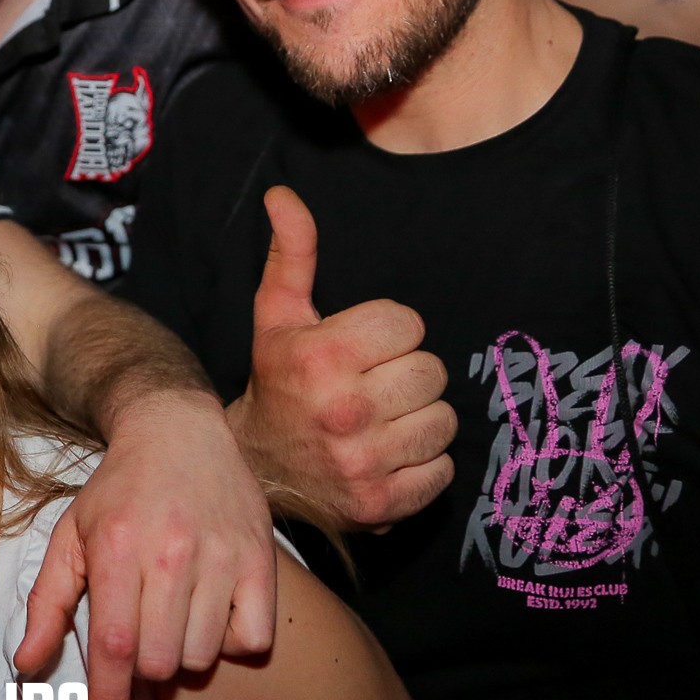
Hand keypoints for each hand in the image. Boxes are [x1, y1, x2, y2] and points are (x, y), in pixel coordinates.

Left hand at [14, 394, 276, 699]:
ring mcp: (220, 555)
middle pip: (160, 660)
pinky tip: (213, 613)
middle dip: (144, 672)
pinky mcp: (259, 556)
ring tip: (172, 620)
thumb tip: (26, 666)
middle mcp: (171, 553)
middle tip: (140, 643)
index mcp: (118, 549)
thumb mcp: (70, 536)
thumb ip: (46, 604)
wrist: (177, 431)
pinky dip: (231, 641)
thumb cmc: (118, 491)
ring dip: (184, 655)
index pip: (113, 647)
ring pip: (204, 655)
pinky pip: (252, 638)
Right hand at [226, 187, 455, 531]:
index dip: (389, 332)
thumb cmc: (276, 383)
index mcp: (319, 358)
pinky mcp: (382, 504)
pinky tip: (389, 455)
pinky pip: (443, 470)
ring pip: (443, 420)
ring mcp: (364, 462)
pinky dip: (423, 464)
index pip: (406, 324)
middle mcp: (342, 411)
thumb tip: (283, 195)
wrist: (256, 471)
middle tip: (373, 385)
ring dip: (419, 419)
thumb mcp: (277, 317)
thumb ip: (292, 253)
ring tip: (383, 420)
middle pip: (430, 371)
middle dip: (406, 374)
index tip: (363, 348)